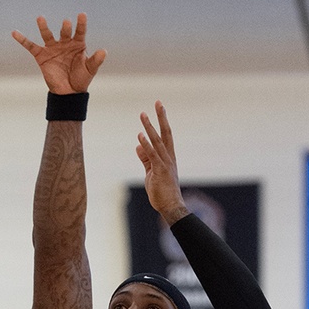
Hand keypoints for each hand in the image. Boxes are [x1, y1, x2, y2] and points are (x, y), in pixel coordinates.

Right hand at [12, 14, 106, 94]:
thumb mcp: (90, 70)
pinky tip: (14, 32)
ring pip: (47, 35)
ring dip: (44, 27)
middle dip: (65, 28)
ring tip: (40, 18)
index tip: (82, 15)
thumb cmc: (81, 79)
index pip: (80, 31)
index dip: (81, 24)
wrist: (68, 92)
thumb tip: (103, 51)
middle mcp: (64, 43)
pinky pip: (30, 46)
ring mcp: (52, 48)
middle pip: (64, 32)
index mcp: (78, 44)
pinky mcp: (41, 56)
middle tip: (66, 23)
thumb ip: (96, 60)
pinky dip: (22, 39)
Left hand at [137, 102, 186, 222]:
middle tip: (158, 102)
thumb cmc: (162, 191)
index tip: (159, 108)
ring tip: (143, 114)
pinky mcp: (160, 171)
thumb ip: (145, 158)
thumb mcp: (151, 172)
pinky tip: (140, 135)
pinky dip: (146, 144)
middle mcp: (169, 157)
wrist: (171, 206)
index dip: (162, 121)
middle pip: (166, 133)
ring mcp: (165, 163)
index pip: (166, 135)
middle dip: (161, 117)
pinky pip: (152, 155)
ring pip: (158, 141)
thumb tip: (138, 146)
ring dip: (150, 127)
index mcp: (168, 157)